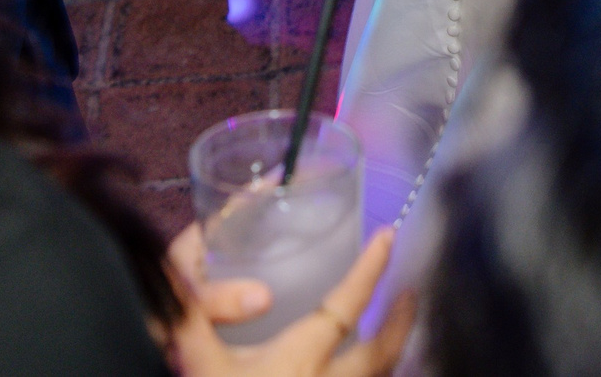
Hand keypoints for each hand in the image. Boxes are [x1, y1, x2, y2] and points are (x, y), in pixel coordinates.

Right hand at [168, 222, 415, 376]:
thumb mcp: (191, 358)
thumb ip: (198, 307)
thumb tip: (235, 283)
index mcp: (296, 365)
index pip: (344, 308)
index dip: (368, 270)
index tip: (387, 236)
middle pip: (380, 356)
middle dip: (400, 320)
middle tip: (409, 291)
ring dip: (390, 355)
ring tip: (394, 330)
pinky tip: (365, 373)